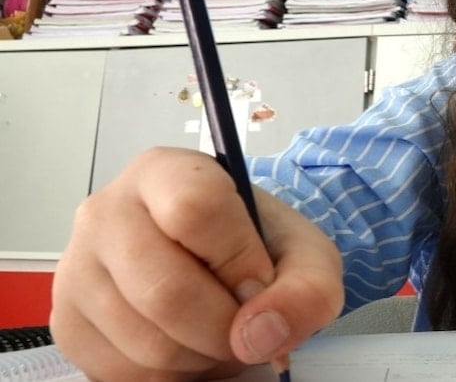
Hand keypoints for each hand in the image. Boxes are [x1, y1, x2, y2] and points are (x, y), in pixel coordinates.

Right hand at [50, 148, 342, 380]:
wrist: (217, 262)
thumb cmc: (254, 246)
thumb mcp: (304, 253)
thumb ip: (307, 287)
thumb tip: (263, 335)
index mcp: (163, 172)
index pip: (195, 210)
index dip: (239, 260)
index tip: (259, 283)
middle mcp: (106, 213)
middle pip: (166, 290)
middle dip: (224, 326)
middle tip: (247, 326)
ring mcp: (78, 270)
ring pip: (147, 342)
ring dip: (203, 355)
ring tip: (220, 332)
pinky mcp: (68, 324)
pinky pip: (125, 372)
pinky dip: (173, 374)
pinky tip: (189, 346)